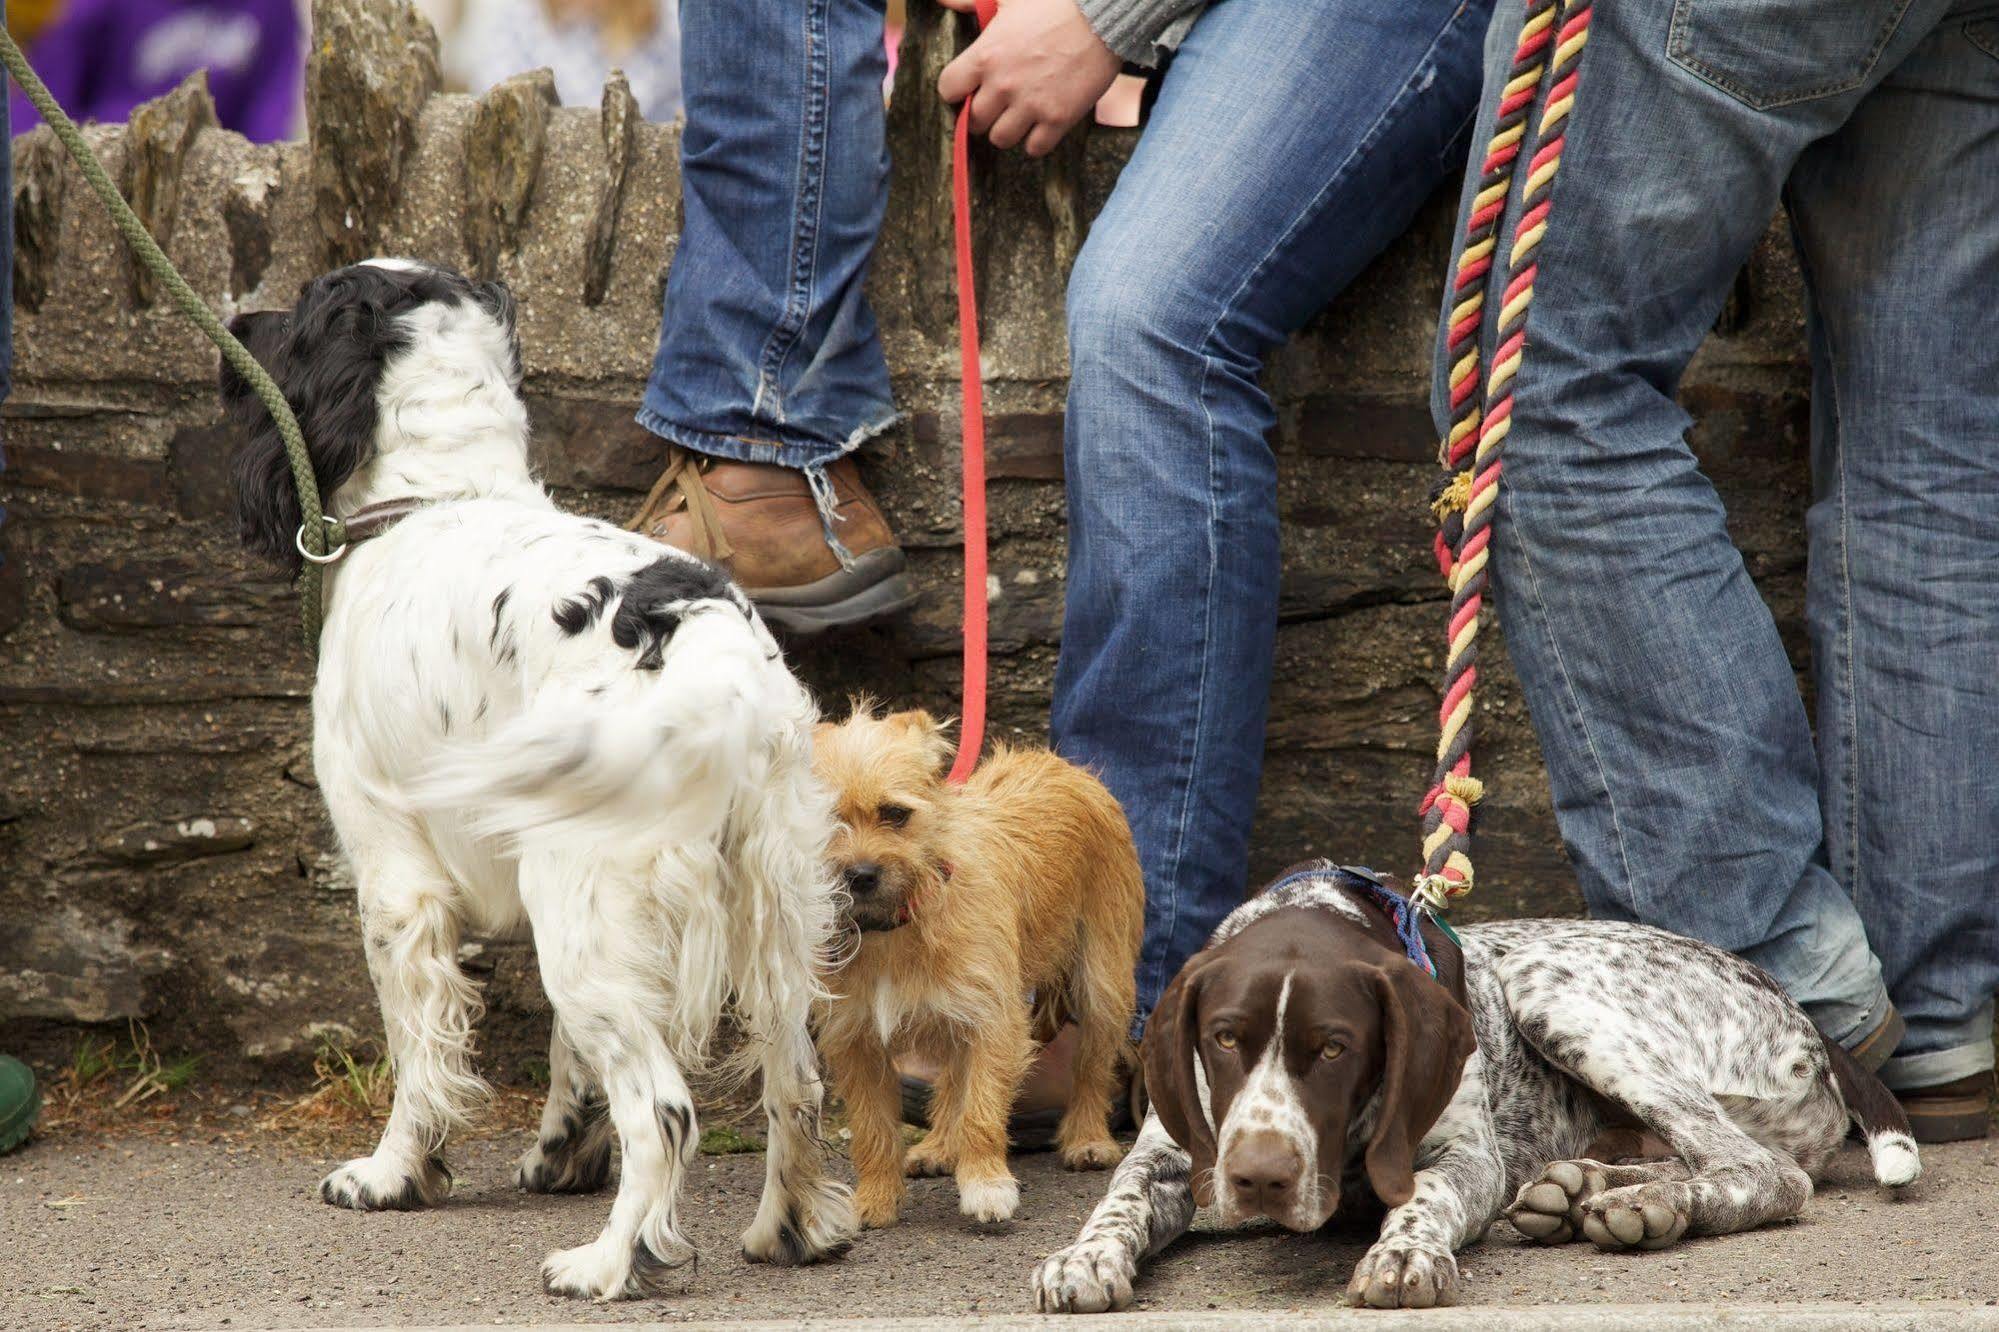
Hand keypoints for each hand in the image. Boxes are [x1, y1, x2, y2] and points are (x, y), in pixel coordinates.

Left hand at [936, 0, 1122, 156]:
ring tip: (1018, 115)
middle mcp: (1003, 86)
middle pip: (975, 121)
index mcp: (985, 56)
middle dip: (983, 113)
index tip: (968, 88)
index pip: (948, 90)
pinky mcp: (1058, 119)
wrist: (1102, 16)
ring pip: (1001, 139)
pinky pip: (1034, 148)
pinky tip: (1041, 124)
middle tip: (997, 103)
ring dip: (1007, 130)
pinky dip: (1035, 141)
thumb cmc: (1053, 3)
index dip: (956, 90)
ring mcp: (1030, 105)